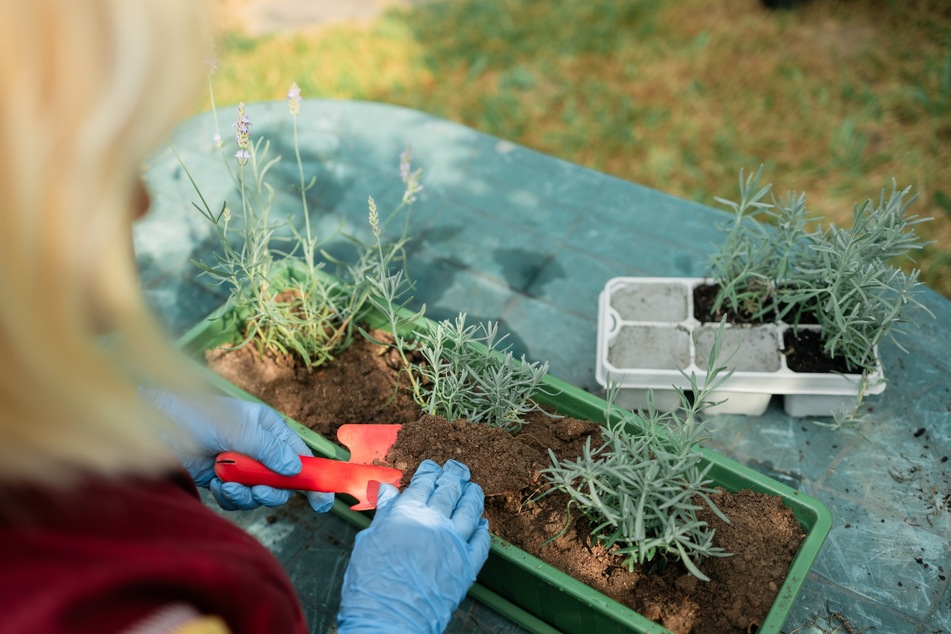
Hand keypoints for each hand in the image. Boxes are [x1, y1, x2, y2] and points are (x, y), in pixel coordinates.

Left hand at [141, 388, 332, 512]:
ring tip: (228, 484)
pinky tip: (217, 485)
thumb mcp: (238, 428)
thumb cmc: (194, 416)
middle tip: (261, 492)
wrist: (151, 428)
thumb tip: (295, 470)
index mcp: (267, 427)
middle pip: (282, 480)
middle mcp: (257, 447)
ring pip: (260, 493)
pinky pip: (238, 499)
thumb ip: (269, 450)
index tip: (323, 499)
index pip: (299, 454)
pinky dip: (230, 496)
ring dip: (247, 494)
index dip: (313, 476)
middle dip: (273, 490)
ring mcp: (239, 466)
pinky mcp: (221, 482)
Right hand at [337, 460, 490, 633]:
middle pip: (449, 492)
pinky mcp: (467, 566)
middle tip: (457, 468)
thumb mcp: (370, 541)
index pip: (424, 484)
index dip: (430, 472)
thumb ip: (384, 513)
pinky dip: (482, 530)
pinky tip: (482, 523)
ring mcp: (454, 543)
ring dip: (472, 496)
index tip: (433, 466)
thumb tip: (388, 491)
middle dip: (454, 477)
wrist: (389, 619)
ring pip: (470, 511)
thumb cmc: (371, 584)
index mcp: (408, 513)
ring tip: (473, 488)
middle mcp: (435, 522)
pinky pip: (481, 542)